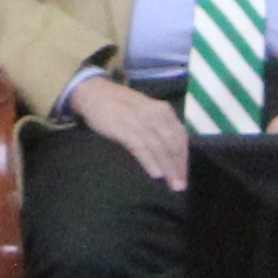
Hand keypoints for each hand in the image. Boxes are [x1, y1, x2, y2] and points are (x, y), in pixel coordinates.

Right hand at [64, 73, 190, 191]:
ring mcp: (139, 121)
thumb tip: (171, 150)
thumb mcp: (146, 110)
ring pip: (159, 147)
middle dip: (178, 165)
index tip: (183, 172)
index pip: (179, 135)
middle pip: (172, 143)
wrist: (93, 92)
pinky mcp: (124, 128)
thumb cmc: (120, 104)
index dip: (183, 156)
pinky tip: (156, 173)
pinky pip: (141, 147)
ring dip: (168, 167)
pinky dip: (150, 161)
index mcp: (162, 109)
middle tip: (180, 185)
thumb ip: (158, 125)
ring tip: (173, 184)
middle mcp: (154, 114)